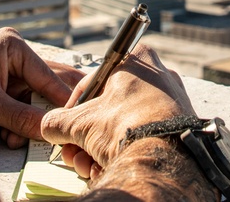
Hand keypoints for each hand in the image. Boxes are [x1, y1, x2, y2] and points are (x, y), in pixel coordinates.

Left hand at [0, 28, 84, 147]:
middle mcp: (15, 54)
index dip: (63, 97)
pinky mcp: (5, 89)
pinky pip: (23, 107)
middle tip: (72, 122)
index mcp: (12, 45)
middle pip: (46, 84)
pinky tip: (8, 136)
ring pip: (35, 100)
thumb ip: (21, 118)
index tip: (78, 114)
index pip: (46, 74)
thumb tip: (50, 129)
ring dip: (29, 122)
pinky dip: (18, 125)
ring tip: (16, 139)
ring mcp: (10, 72)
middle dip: (49, 109)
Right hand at [40, 43, 193, 178]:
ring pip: (124, 126)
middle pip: (109, 109)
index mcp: (137, 60)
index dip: (73, 108)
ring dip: (100, 148)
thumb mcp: (80, 123)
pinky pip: (143, 138)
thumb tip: (50, 126)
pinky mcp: (179, 128)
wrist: (164, 160)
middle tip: (74, 151)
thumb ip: (58, 121)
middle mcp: (159, 77)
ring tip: (89, 166)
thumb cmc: (127, 128)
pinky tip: (108, 168)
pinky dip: (123, 153)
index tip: (65, 125)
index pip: (93, 82)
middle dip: (86, 135)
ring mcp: (172, 103)